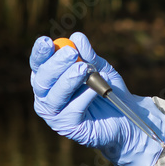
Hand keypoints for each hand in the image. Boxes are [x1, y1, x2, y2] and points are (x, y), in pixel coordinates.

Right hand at [29, 32, 164, 165]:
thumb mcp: (99, 67)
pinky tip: (96, 90)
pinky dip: (84, 97)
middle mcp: (47, 97)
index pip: (38, 65)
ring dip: (69, 81)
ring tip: (84, 69)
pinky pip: (73, 110)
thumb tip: (77, 38)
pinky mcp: (68, 127)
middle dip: (55, 65)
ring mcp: (55, 114)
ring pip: (54, 97)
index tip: (47, 41)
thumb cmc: (106, 88)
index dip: (40, 53)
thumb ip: (88, 54)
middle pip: (41, 81)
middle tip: (71, 53)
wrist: (126, 114)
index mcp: (49, 79)